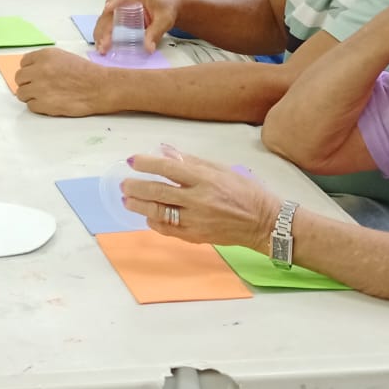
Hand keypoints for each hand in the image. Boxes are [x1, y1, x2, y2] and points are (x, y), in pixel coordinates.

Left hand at [12, 48, 108, 116]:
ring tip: (44, 96)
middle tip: (38, 87)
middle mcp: (39, 70)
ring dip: (30, 96)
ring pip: (21, 93)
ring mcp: (39, 87)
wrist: (100, 87)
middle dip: (27, 83)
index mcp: (44, 56)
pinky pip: (30, 106)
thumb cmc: (86, 72)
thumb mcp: (63, 57)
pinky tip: (50, 103)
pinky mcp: (43, 104)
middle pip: (19, 78)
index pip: (23, 63)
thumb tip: (32, 71)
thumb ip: (45, 62)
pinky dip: (38, 106)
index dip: (29, 70)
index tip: (35, 75)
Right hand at [94, 0, 178, 53]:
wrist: (169, 6)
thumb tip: (148, 48)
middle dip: (104, 28)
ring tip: (101, 48)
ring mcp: (118, 8)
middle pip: (109, 12)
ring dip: (100, 33)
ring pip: (105, 19)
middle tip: (104, 44)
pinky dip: (103, 34)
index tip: (108, 9)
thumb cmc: (166, 9)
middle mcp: (122, 0)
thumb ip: (156, 33)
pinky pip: (107, 24)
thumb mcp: (164, 21)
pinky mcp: (117, 16)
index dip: (113, 2)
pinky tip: (102, 45)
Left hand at [121, 151, 280, 253]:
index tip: (131, 161)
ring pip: (159, 213)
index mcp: (205, 179)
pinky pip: (169, 230)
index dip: (146, 163)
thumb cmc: (246, 192)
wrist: (264, 222)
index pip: (168, 169)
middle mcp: (198, 200)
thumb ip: (193, 162)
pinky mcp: (197, 236)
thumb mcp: (222, 169)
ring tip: (128, 201)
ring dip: (140, 206)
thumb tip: (167, 151)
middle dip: (137, 187)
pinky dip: (155, 223)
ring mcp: (196, 220)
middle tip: (124, 184)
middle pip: (158, 192)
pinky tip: (147, 218)